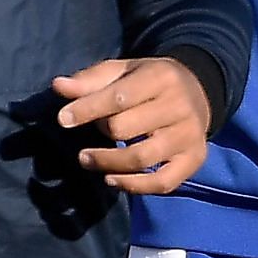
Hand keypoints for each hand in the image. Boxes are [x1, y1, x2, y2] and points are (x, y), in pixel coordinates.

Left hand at [52, 57, 211, 194]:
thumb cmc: (149, 81)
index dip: (87, 109)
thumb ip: (90, 80)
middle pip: (126, 128)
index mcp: (161, 77)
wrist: (198, 91)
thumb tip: (58, 86)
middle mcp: (179, 106)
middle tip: (94, 129)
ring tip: (86, 159)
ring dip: (107, 163)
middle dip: (100, 131)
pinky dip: (133, 186)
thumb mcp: (123, 71)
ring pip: (141, 158)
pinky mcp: (194, 159)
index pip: (119, 97)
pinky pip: (162, 182)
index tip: (63, 119)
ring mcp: (189, 135)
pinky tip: (111, 179)